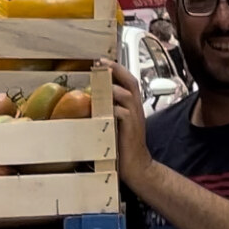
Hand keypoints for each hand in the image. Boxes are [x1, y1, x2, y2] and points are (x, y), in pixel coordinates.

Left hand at [110, 61, 154, 195]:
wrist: (137, 166)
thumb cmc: (125, 147)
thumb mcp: (116, 125)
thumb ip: (109, 111)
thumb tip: (92, 101)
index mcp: (133, 107)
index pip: (129, 81)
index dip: (117, 70)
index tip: (102, 62)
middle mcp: (136, 109)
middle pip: (130, 82)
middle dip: (116, 70)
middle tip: (101, 63)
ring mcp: (135, 118)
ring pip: (126, 94)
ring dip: (111, 87)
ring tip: (98, 82)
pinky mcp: (131, 128)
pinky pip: (122, 112)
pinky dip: (112, 107)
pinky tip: (101, 106)